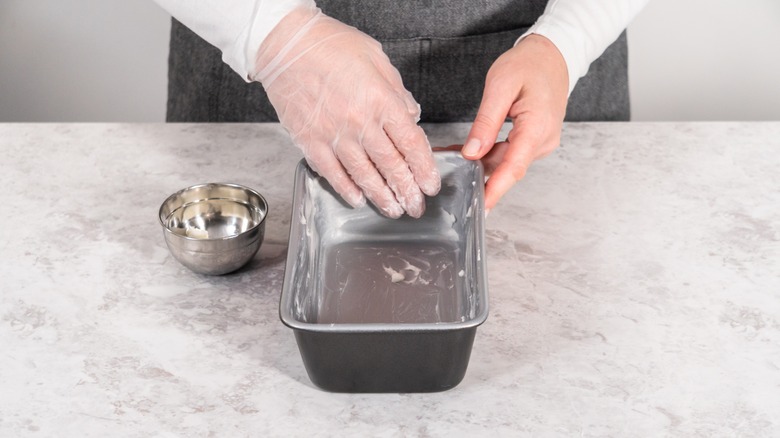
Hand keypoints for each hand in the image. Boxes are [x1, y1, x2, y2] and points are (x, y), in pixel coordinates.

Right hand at [252, 7, 439, 217]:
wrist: (285, 45)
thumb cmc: (330, 45)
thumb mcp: (376, 58)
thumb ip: (397, 91)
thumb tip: (411, 116)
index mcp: (381, 100)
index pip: (411, 143)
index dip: (424, 169)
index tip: (430, 185)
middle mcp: (360, 122)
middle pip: (391, 165)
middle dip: (407, 190)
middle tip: (416, 207)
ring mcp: (333, 134)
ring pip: (363, 175)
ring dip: (381, 196)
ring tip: (393, 209)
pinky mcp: (310, 141)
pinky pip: (332, 172)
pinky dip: (346, 188)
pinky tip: (357, 199)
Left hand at [461, 34, 568, 211]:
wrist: (553, 55)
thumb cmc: (529, 65)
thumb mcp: (500, 86)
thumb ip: (486, 122)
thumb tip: (472, 152)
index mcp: (537, 128)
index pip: (513, 168)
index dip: (495, 190)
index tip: (481, 207)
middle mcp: (543, 140)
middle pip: (507, 167)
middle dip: (479, 174)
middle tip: (450, 174)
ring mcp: (541, 142)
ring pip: (507, 161)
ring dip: (482, 162)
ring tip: (456, 155)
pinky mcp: (536, 140)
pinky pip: (511, 153)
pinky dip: (490, 153)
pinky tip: (472, 149)